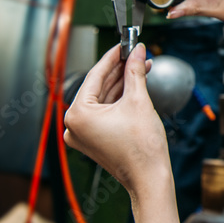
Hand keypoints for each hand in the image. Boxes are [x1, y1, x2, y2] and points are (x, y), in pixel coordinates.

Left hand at [63, 43, 167, 194]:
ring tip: (140, 67)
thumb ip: (135, 72)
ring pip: (103, 99)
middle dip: (119, 70)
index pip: (95, 75)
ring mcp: (82, 134)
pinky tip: (134, 86)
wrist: (149, 177)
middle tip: (135, 54)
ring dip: (121, 83)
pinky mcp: (92, 139)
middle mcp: (74, 125)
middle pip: (98, 87)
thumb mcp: (138, 100)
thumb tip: (138, 52)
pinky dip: (118, 100)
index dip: (113, 57)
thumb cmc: (142, 147)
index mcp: (77, 114)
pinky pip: (104, 112)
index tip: (124, 45)